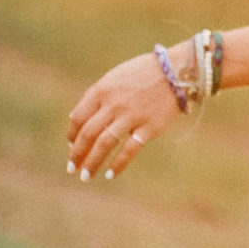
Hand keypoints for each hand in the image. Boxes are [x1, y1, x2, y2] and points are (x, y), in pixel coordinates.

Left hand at [67, 50, 182, 180]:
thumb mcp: (114, 77)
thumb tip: (75, 119)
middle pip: (88, 134)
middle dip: (77, 154)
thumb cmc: (142, 74)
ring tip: (85, 176)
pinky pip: (129, 150)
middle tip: (72, 169)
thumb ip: (95, 96)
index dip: (72, 135)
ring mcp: (132, 116)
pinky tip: (110, 175)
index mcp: (103, 90)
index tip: (71, 147)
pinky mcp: (150, 127)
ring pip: (104, 144)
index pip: (78, 118)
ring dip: (92, 163)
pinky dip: (118, 165)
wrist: (176, 71)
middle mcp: (114, 104)